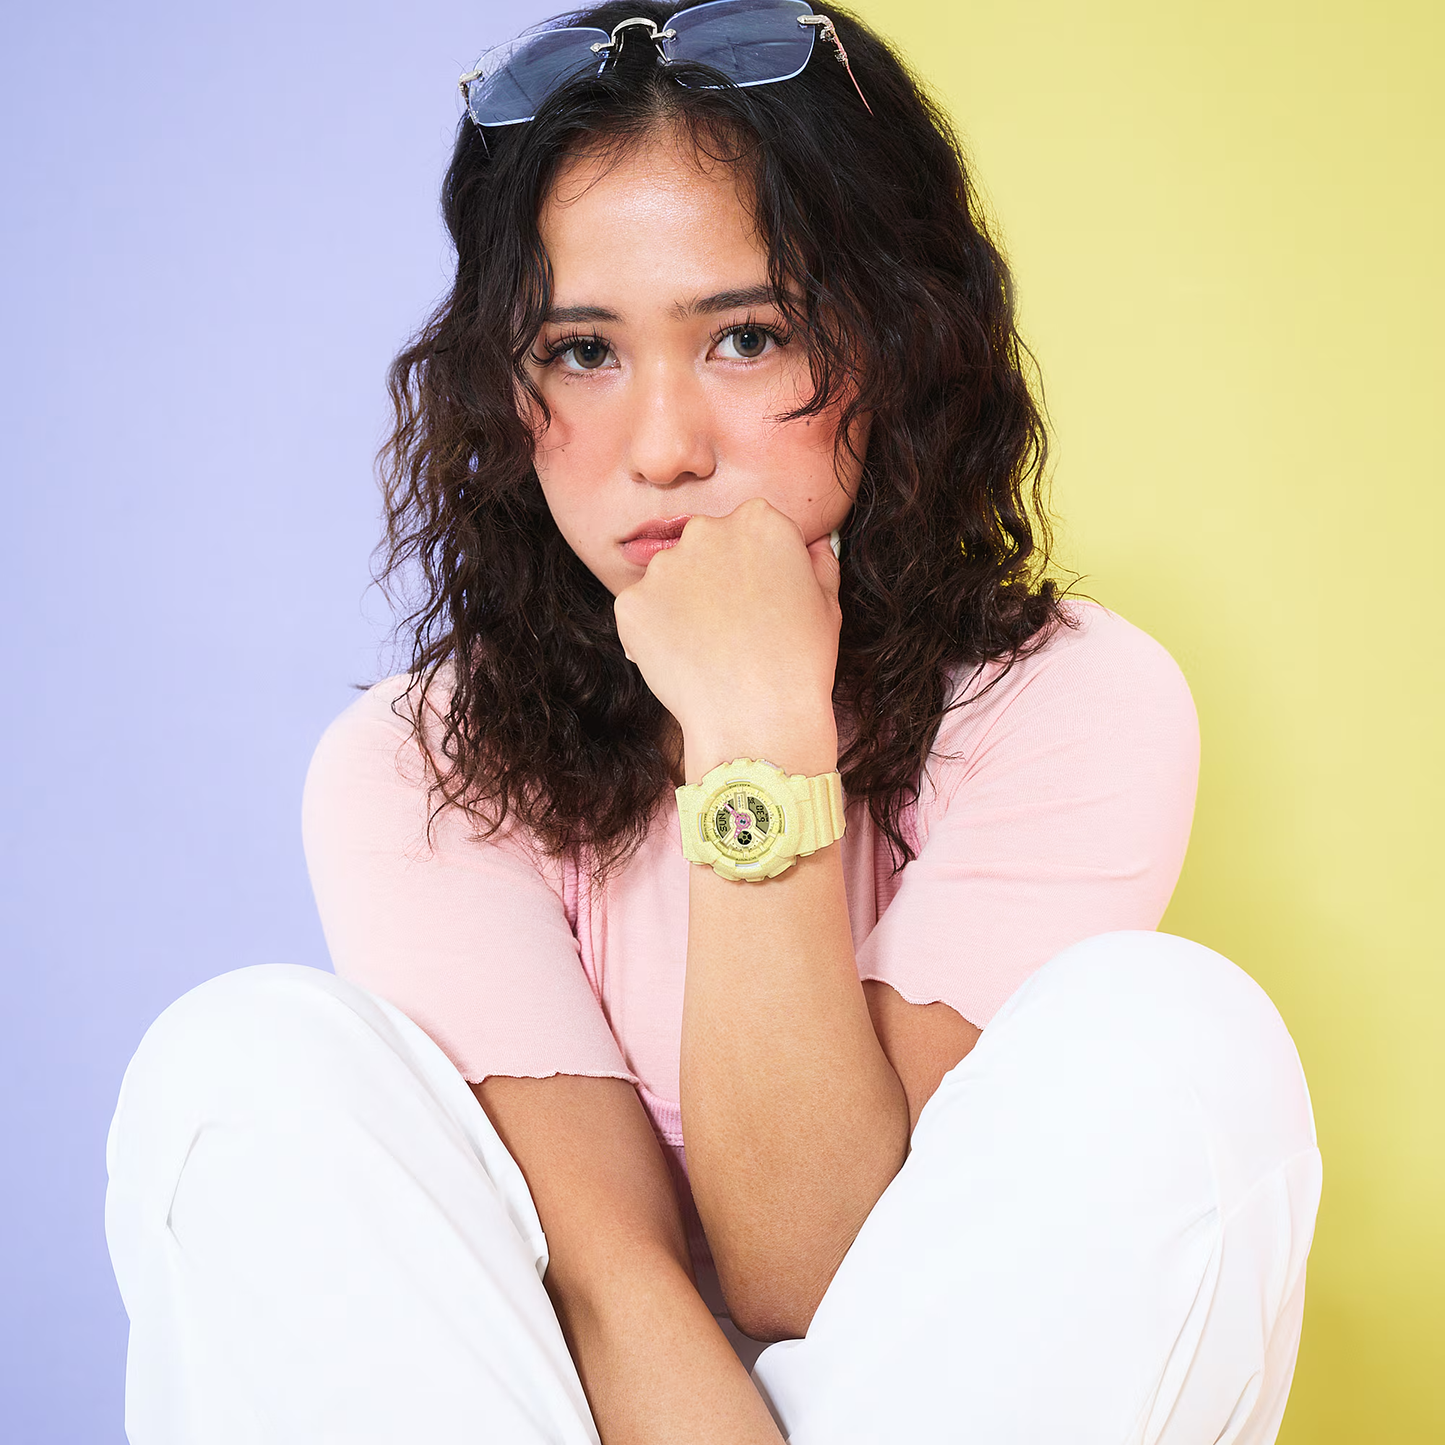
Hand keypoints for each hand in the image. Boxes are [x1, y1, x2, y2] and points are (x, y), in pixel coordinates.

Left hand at [613, 498, 841, 778]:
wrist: (756, 719)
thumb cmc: (800, 663)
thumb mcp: (827, 606)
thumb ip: (817, 564)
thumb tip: (812, 547)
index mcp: (760, 520)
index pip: (749, 529)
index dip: (754, 567)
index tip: (760, 599)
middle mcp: (707, 530)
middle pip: (704, 545)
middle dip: (712, 576)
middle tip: (731, 626)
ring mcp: (664, 566)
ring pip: (670, 578)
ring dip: (681, 604)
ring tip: (708, 649)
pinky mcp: (632, 603)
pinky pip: (642, 612)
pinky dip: (655, 633)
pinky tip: (682, 661)